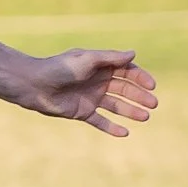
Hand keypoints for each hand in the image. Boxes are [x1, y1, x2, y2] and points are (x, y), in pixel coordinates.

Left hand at [18, 48, 157, 136]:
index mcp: (100, 66)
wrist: (34, 84)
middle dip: (140, 96)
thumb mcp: (87, 60)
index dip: (140, 78)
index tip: (151, 86)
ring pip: (116, 105)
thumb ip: (110, 58)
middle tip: (153, 104)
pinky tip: (125, 133)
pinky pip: (100, 121)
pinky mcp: (82, 112)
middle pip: (124, 89)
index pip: (126, 71)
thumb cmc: (59, 68)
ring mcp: (91, 97)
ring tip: (145, 117)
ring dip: (131, 111)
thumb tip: (133, 53)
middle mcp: (97, 81)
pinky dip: (112, 127)